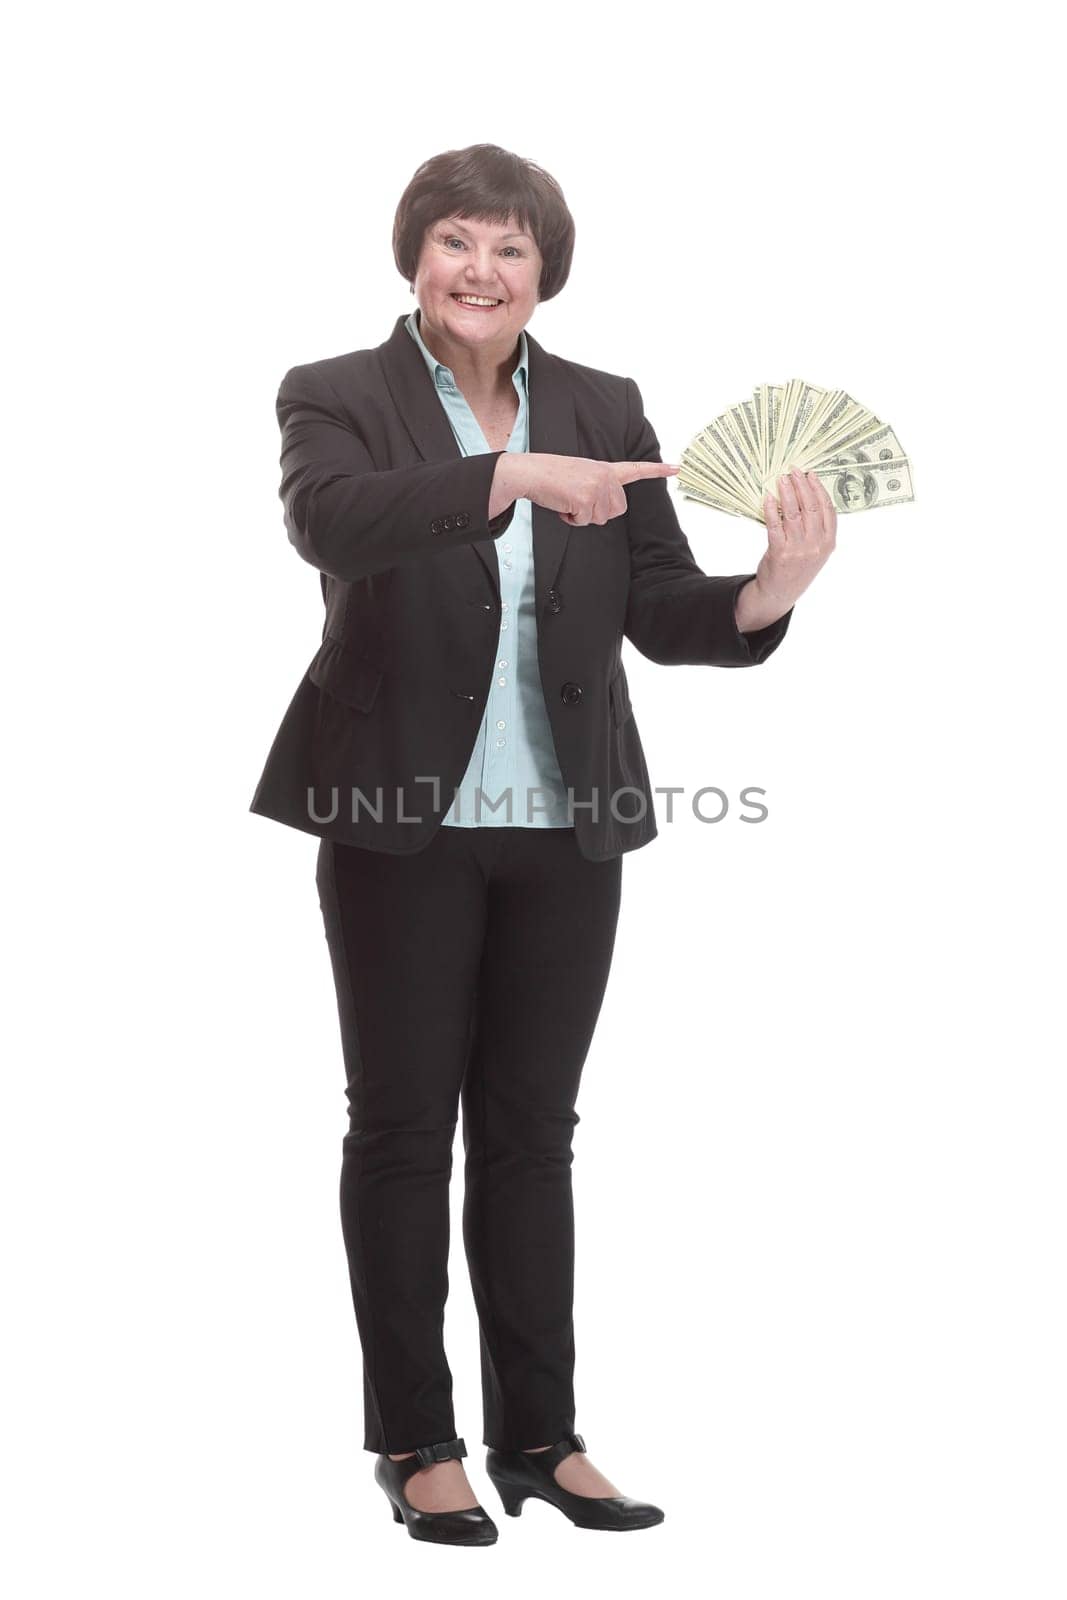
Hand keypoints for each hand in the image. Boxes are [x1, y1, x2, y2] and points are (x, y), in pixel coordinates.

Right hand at [516, 452, 679, 525]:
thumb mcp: (583, 476)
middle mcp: (606, 476)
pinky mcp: (586, 499)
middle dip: (597, 512)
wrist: (533, 472)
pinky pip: (584, 522)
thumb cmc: (553, 477)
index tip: (677, 468)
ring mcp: (597, 487)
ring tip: (568, 500)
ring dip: (582, 516)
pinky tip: (563, 504)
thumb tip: (605, 510)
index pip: (636, 469)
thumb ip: (600, 488)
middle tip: (578, 500)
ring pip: (601, 519)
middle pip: (617, 510)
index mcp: (606, 469)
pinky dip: (571, 519)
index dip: (657, 471)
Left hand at [756, 466, 836, 609]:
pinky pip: (775, 525)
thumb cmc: (797, 568)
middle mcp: (816, 545)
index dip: (818, 489)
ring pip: (794, 513)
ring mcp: (798, 549)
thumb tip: (807, 496)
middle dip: (802, 485)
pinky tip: (768, 497)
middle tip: (793, 470)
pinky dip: (771, 509)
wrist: (780, 593)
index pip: (827, 509)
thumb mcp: (816, 551)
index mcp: (829, 542)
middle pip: (811, 507)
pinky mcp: (780, 552)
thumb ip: (817, 529)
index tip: (810, 475)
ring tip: (781, 479)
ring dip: (787, 492)